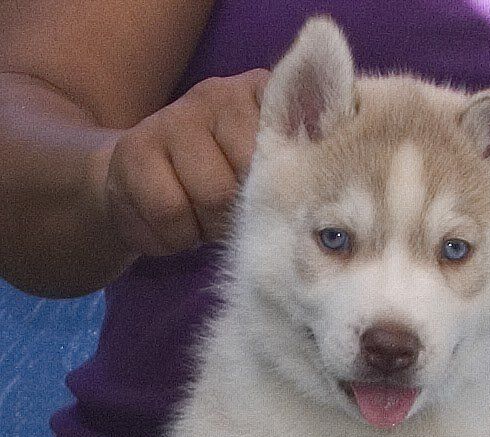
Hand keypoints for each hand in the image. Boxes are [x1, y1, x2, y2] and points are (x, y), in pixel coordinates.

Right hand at [100, 68, 269, 256]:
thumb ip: (285, 172)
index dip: (275, 192)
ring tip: (198, 219)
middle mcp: (219, 94)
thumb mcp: (255, 174)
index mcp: (261, 97)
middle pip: (249, 177)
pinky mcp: (134, 147)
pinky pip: (169, 210)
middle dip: (236, 214)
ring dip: (205, 228)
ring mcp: (174, 116)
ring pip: (211, 196)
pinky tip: (173, 225)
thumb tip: (303, 203)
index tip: (264, 203)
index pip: (286, 151)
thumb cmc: (215, 181)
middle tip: (222, 214)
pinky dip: (174, 236)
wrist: (138, 182)